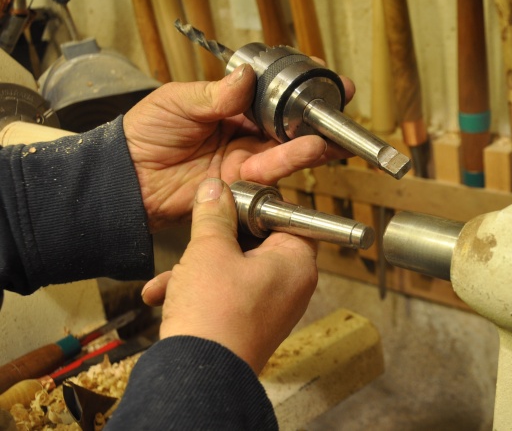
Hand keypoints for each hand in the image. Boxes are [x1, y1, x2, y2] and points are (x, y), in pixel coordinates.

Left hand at [123, 64, 353, 231]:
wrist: (126, 177)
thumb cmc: (144, 133)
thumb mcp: (177, 101)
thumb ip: (216, 94)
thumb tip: (247, 76)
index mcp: (230, 103)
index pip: (270, 91)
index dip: (296, 85)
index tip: (321, 74)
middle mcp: (244, 129)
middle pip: (287, 120)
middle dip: (316, 113)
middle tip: (341, 103)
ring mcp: (244, 156)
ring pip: (285, 146)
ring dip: (310, 140)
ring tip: (329, 134)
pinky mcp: (242, 182)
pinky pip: (270, 170)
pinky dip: (290, 160)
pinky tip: (309, 150)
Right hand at [147, 178, 317, 372]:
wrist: (197, 376)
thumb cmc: (215, 315)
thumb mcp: (208, 250)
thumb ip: (214, 214)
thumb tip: (216, 189)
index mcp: (296, 262)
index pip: (288, 218)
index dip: (258, 207)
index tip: (232, 200)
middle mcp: (291, 285)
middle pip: (257, 242)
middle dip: (217, 240)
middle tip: (197, 234)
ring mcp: (270, 306)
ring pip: (234, 269)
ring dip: (198, 267)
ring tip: (174, 274)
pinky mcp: (248, 323)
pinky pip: (226, 294)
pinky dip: (198, 290)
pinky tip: (162, 294)